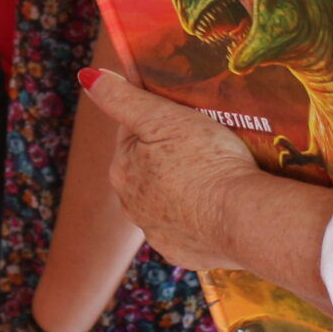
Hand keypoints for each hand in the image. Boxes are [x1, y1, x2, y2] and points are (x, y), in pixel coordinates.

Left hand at [77, 68, 259, 271]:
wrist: (244, 218)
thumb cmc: (206, 160)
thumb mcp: (163, 116)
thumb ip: (122, 98)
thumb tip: (88, 78)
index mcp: (122, 170)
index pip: (133, 135)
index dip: (159, 121)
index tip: (185, 119)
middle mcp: (131, 206)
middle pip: (148, 169)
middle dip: (169, 157)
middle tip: (205, 146)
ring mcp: (158, 233)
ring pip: (167, 201)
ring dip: (184, 189)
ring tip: (215, 177)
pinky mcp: (183, 253)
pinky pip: (189, 230)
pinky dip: (200, 219)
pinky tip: (218, 208)